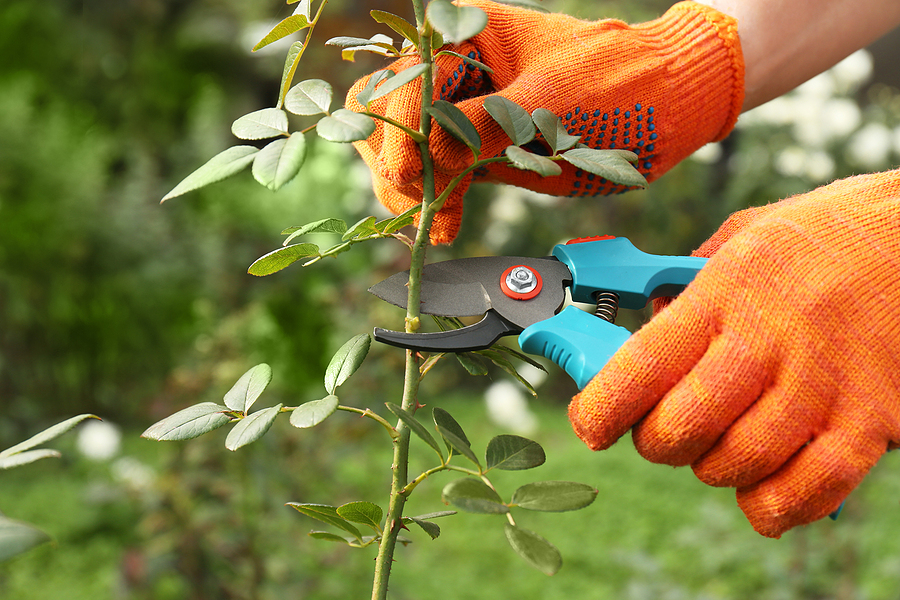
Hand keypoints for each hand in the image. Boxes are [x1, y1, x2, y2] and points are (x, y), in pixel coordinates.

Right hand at [346, 0, 743, 242]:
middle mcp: (454, 71)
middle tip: (422, 202)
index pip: (402, 82)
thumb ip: (481, 128)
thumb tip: (422, 159)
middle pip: (386, 115)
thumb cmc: (618, 87)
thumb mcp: (549, 104)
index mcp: (466, 34)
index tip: (415, 176)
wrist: (668, 108)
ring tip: (438, 223)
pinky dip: (434, 201)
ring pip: (402, 150)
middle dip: (396, 162)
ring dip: (410, 190)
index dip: (401, 130)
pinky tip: (446, 227)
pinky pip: (435, 174)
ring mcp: (464, 112)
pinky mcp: (477, 150)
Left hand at [568, 169, 899, 536]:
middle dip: (654, 440)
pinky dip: (772, 506)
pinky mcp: (875, 420)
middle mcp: (773, 339)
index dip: (601, 408)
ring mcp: (827, 384)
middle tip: (657, 428)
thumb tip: (644, 326)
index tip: (589, 422)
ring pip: (738, 464)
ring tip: (716, 443)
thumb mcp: (750, 233)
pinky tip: (759, 489)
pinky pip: (810, 490)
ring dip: (710, 467)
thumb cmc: (832, 232)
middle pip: (683, 427)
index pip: (642, 366)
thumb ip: (691, 283)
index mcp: (731, 287)